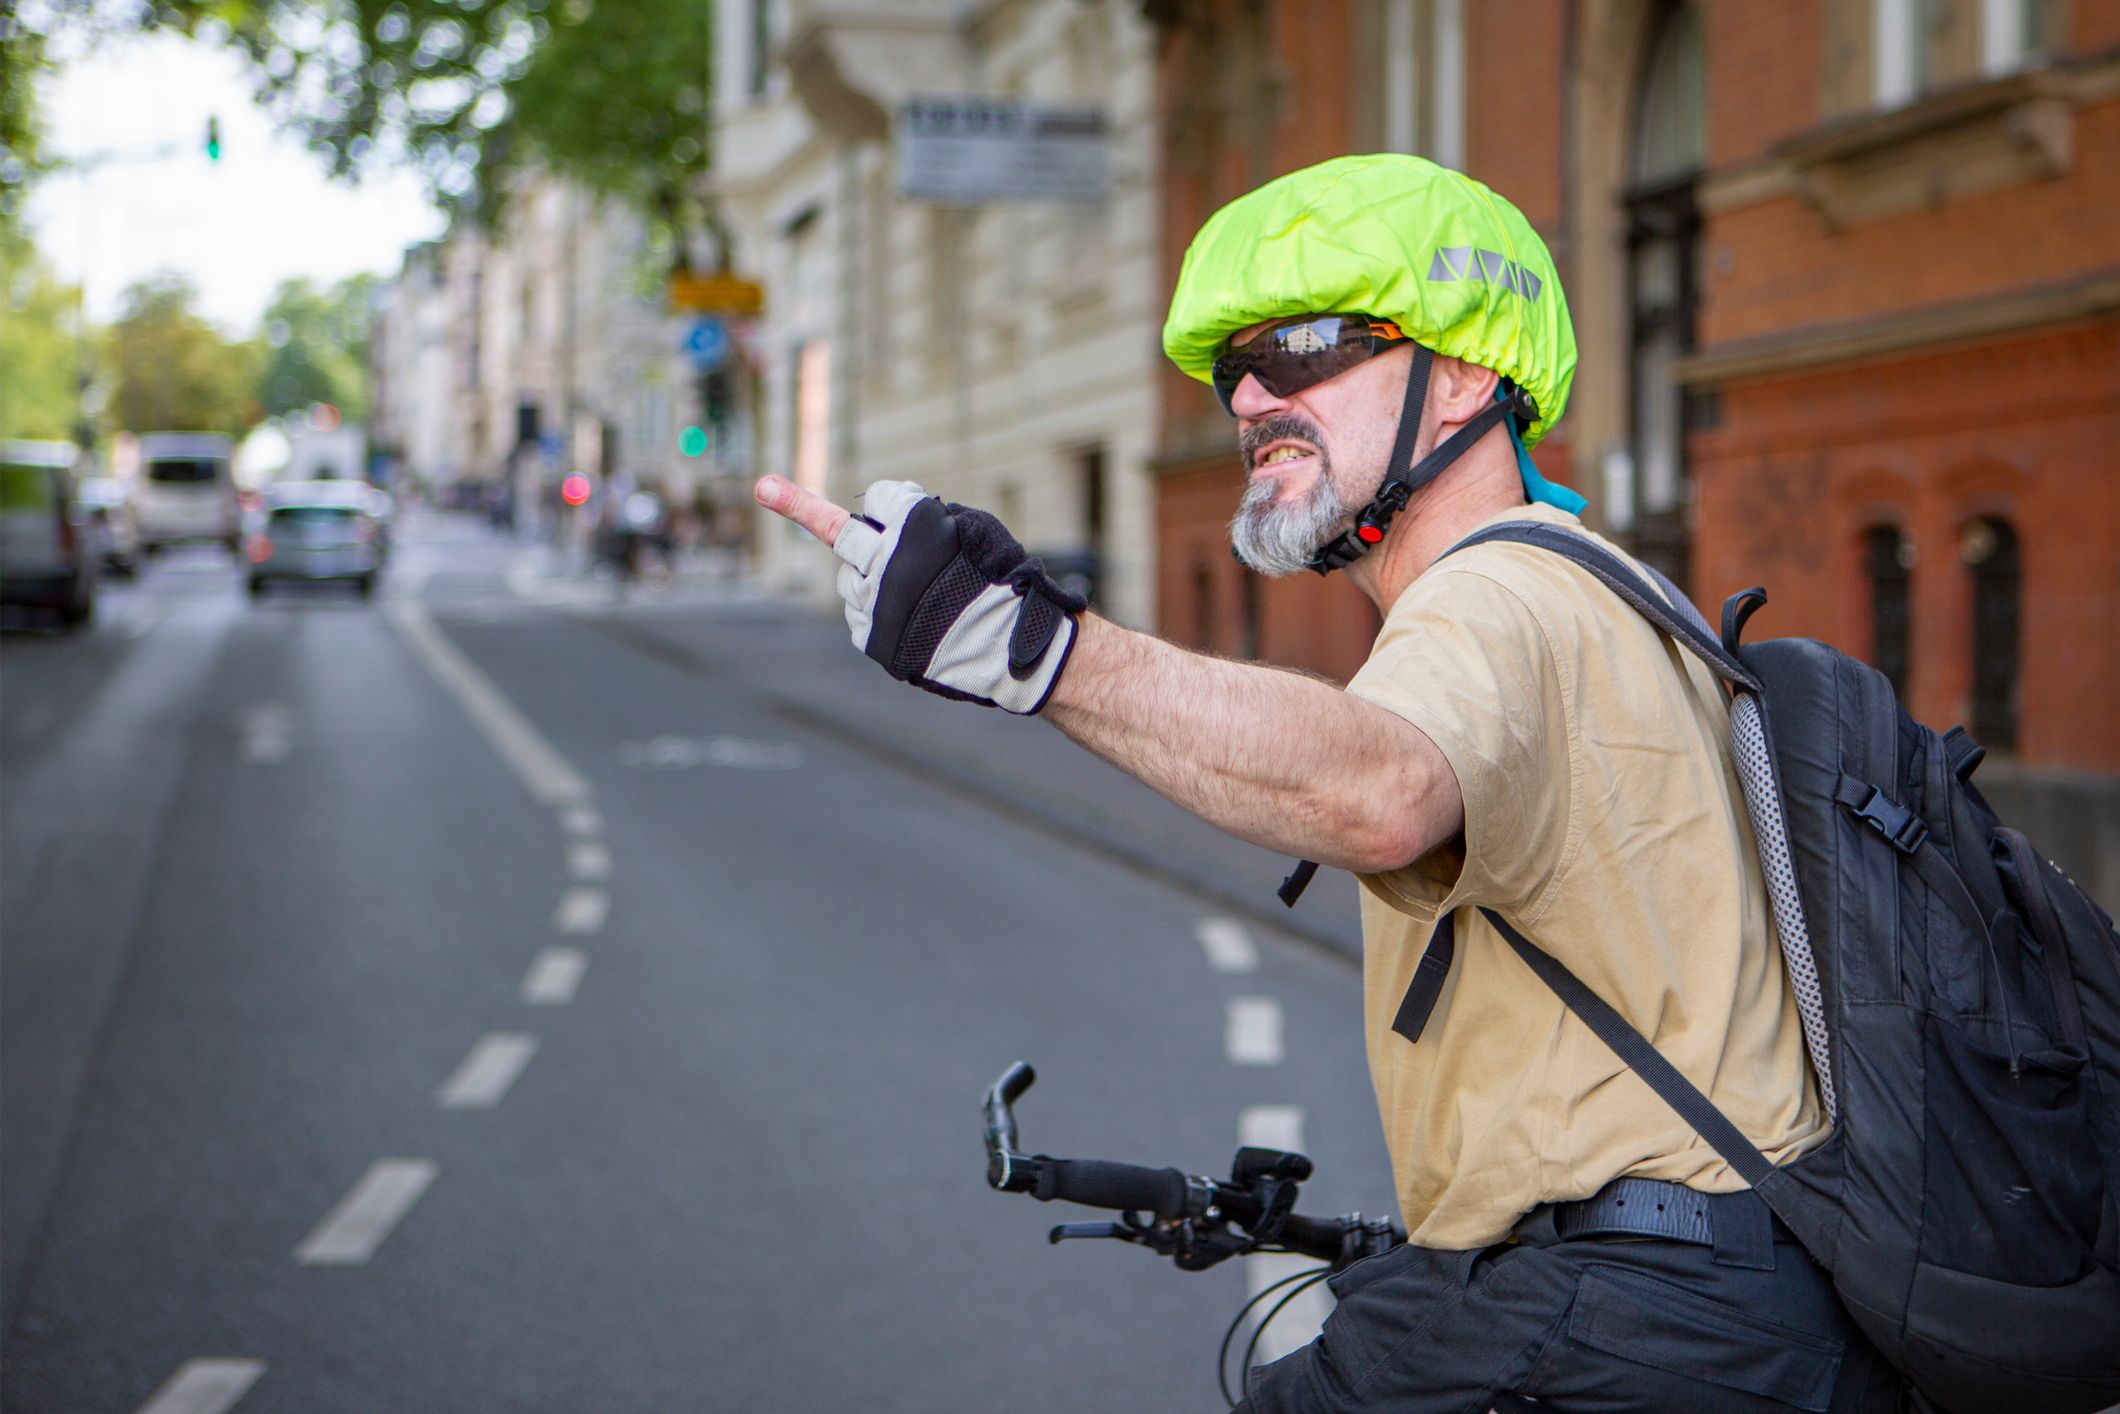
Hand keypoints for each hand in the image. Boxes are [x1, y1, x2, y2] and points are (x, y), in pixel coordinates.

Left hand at [755, 475, 1085, 713]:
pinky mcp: (872, 637)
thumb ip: (929, 518)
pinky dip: (874, 613)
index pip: (880, 497)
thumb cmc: (1001, 583)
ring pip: (849, 580)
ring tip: (910, 595)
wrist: (1008, 650)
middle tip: (763, 487)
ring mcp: (874, 602)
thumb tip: (884, 516)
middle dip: (799, 506)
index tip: (895, 505)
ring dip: (867, 578)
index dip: (894, 503)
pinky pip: (858, 616)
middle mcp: (884, 560)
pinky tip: (908, 621)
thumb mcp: (976, 531)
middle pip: (838, 531)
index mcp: (912, 524)